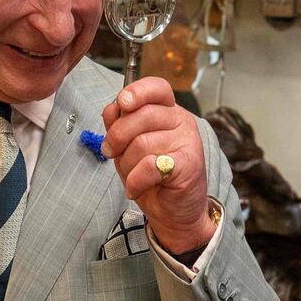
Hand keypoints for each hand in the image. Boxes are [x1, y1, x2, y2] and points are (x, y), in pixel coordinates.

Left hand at [101, 77, 216, 253]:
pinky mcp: (189, 164)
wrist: (175, 212)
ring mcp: (188, 141)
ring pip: (142, 143)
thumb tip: (111, 108)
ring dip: (127, 164)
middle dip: (117, 136)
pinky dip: (135, 180)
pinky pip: (150, 166)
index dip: (138, 91)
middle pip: (142, 114)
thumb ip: (120, 125)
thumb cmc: (151, 176)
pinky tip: (136, 187)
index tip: (122, 102)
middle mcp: (181, 121)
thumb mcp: (129, 148)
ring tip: (132, 175)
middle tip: (111, 152)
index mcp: (168, 111)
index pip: (157, 88)